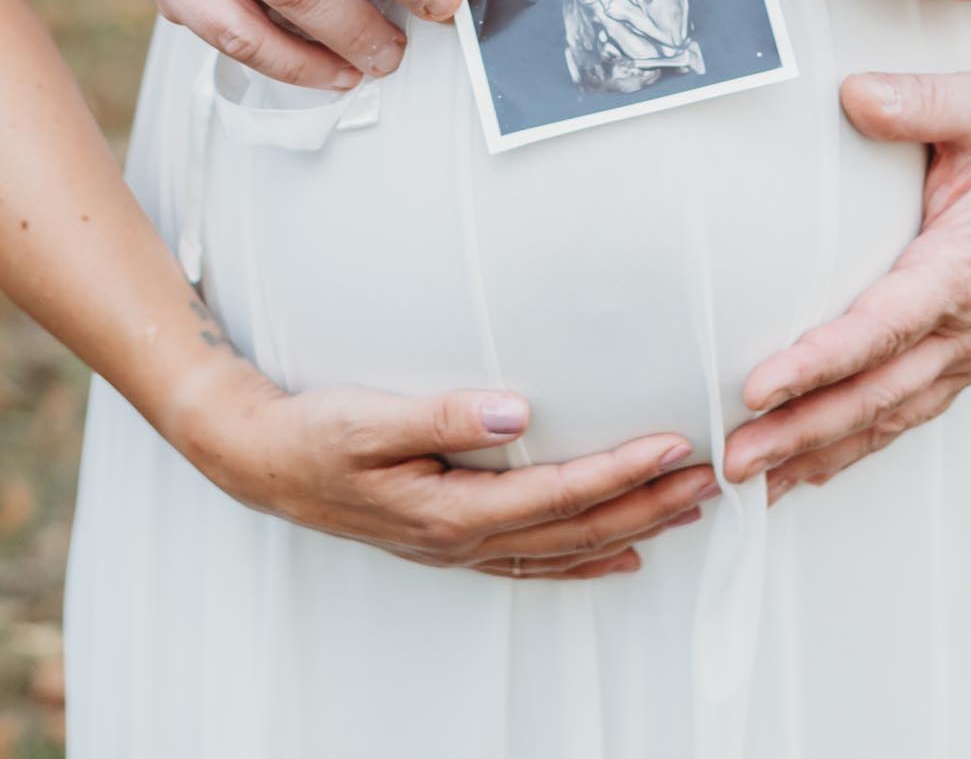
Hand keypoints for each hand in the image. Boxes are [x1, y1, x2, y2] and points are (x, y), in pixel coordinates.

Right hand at [169, 365, 722, 580]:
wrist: (257, 459)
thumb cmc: (311, 433)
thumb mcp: (369, 416)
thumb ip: (443, 416)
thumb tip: (517, 408)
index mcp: (448, 510)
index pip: (557, 494)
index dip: (619, 471)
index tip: (674, 443)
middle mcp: (462, 538)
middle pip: (577, 530)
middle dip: (649, 503)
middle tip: (713, 477)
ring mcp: (459, 547)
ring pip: (565, 551)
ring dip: (632, 528)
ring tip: (692, 507)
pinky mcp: (453, 539)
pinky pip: (535, 562)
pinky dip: (587, 562)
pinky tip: (624, 554)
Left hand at [719, 51, 970, 497]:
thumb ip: (913, 101)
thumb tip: (851, 94)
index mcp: (968, 267)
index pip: (882, 328)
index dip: (818, 364)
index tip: (757, 388)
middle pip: (877, 395)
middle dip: (800, 432)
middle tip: (731, 460)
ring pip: (890, 418)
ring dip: (818, 455)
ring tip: (752, 485)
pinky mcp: (968, 355)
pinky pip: (906, 413)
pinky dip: (854, 447)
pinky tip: (805, 470)